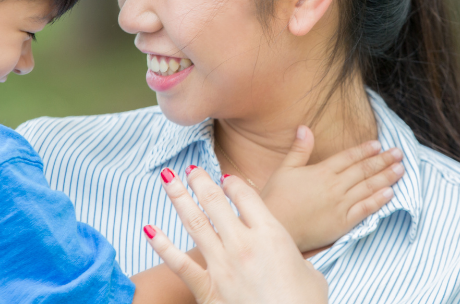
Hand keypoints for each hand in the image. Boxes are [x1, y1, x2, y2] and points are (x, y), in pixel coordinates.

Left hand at [144, 167, 327, 303]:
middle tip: (191, 170)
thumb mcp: (311, 273)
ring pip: (195, 223)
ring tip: (167, 179)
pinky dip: (161, 245)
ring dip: (179, 198)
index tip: (226, 179)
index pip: (246, 196)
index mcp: (271, 234)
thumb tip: (296, 261)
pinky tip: (148, 229)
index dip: (234, 184)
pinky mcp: (207, 289)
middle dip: (200, 182)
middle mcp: (243, 244)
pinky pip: (178, 264)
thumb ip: (298, 258)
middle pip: (216, 202)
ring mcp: (222, 266)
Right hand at [260, 126, 404, 251]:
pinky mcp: (342, 223)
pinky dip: (378, 201)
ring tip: (401, 169)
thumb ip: (299, 149)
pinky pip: (365, 210)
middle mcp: (334, 186)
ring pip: (368, 188)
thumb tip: (304, 127)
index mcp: (321, 171)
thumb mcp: (285, 169)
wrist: (276, 228)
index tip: (378, 144)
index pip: (349, 157)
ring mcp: (340, 205)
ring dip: (386, 177)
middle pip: (363, 170)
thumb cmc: (277, 198)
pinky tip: (390, 193)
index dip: (365, 150)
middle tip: (399, 153)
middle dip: (383, 160)